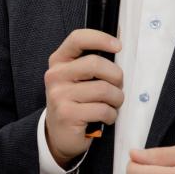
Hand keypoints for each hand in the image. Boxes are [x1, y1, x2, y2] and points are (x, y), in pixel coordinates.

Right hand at [44, 29, 124, 168]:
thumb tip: (118, 42)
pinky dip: (111, 115)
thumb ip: (94, 62)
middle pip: (95, 64)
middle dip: (116, 76)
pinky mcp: (67, 114)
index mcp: (59, 61)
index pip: (78, 39)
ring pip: (104, 89)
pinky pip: (103, 110)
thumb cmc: (76, 102)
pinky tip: (105, 118)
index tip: (118, 46)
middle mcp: (55, 75)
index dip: (100, 38)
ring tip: (112, 105)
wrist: (59, 135)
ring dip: (116, 99)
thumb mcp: (78, 79)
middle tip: (118, 87)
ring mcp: (59, 95)